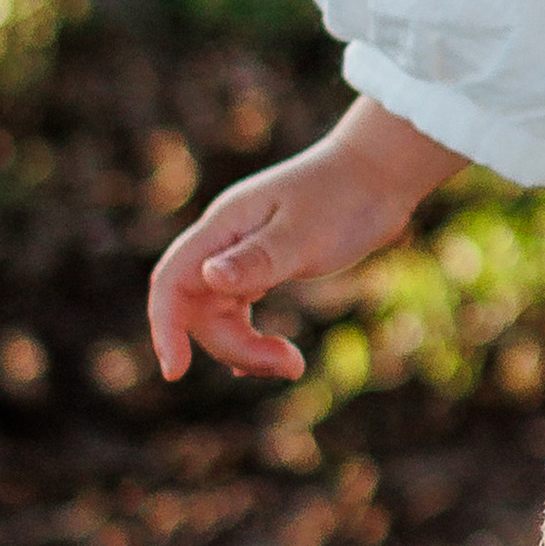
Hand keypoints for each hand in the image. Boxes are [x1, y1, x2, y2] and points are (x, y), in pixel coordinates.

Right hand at [146, 101, 460, 381]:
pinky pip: (239, 310)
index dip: (166, 327)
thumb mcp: (304, 234)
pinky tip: (269, 357)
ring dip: (247, 348)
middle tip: (292, 364)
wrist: (378, 173)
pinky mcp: (264, 265)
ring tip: (294, 365)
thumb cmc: (343, 197)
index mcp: (223, 227)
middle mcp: (223, 242)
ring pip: (219, 315)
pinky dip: (251, 338)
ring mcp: (241, 254)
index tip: (175, 371)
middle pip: (198, 310)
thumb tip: (208, 279)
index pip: (172, 282)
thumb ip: (258, 259)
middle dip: (235, 346)